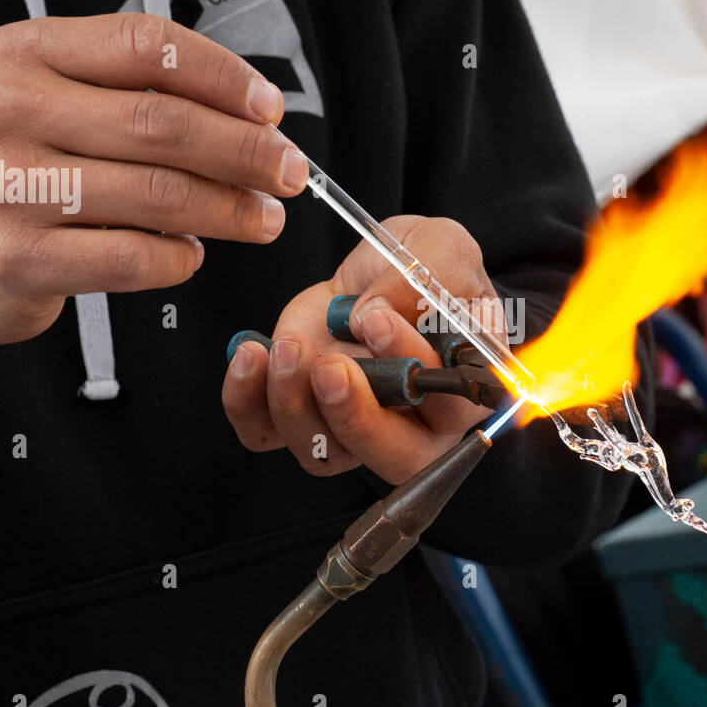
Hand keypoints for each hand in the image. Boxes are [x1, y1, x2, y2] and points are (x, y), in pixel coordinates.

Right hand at [0, 13, 308, 395]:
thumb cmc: (15, 176)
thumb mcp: (51, 103)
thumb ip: (135, 95)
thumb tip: (255, 122)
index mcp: (26, 54)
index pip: (147, 46)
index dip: (225, 78)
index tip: (271, 110)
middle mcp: (11, 111)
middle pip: (163, 124)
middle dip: (247, 151)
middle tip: (291, 174)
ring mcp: (11, 188)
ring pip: (160, 195)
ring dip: (231, 210)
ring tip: (265, 219)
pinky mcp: (20, 259)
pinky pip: (137, 258)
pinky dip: (182, 259)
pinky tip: (193, 254)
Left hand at [222, 216, 507, 483]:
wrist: (377, 273)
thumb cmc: (424, 269)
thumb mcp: (439, 248)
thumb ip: (424, 277)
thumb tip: (373, 313)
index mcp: (460, 390)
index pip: (448, 406)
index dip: (413, 370)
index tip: (377, 321)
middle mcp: (411, 425)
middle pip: (391, 458)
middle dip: (355, 416)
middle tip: (330, 367)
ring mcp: (350, 425)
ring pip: (321, 452)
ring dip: (296, 404)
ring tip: (287, 346)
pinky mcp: (301, 410)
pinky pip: (264, 432)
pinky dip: (247, 401)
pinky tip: (252, 354)